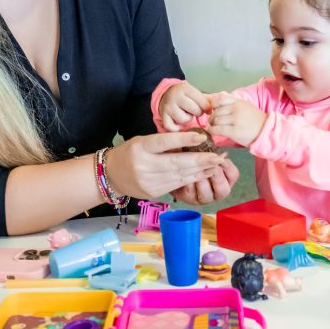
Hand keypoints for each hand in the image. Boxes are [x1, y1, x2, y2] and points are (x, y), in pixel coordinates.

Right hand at [103, 131, 226, 200]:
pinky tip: (204, 173)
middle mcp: (144, 165)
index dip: (184, 139)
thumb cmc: (130, 153)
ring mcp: (149, 181)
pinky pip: (177, 185)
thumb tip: (191, 141)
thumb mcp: (143, 141)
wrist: (111, 175)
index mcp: (140, 147)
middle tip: (218, 155)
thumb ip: (164, 143)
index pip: (164, 142)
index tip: (202, 136)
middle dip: (201, 160)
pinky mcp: (153, 192)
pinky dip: (193, 178)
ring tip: (216, 164)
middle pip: (176, 162)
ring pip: (180, 175)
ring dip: (201, 170)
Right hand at [157, 81, 211, 131]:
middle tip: (194, 112)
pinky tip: (179, 123)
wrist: (166, 95)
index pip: (203, 102)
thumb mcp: (195, 94)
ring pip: (185, 120)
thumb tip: (225, 96)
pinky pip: (173, 127)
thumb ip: (209, 98)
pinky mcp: (163, 117)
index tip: (207, 110)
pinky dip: (177, 128)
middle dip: (198, 113)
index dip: (207, 108)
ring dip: (188, 120)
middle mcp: (175, 96)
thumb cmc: (185, 97)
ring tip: (186, 115)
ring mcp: (168, 107)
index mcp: (186, 88)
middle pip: (195, 111)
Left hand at [171, 156, 239, 204]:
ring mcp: (202, 197)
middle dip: (217, 177)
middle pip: (224, 190)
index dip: (228, 166)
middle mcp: (216, 191)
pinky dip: (188, 183)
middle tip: (210, 167)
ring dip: (202, 182)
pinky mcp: (189, 199)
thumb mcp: (203, 151)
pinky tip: (184, 174)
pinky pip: (190, 193)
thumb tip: (217, 146)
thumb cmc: (193, 156)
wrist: (174, 166)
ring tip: (196, 171)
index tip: (220, 157)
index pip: (233, 175)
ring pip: (207, 195)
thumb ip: (211, 150)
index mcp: (225, 178)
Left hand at [208, 92, 266, 147]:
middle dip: (211, 117)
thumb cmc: (255, 119)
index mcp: (238, 102)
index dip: (213, 105)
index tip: (213, 110)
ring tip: (213, 126)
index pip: (219, 99)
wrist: (266, 130)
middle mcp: (236, 109)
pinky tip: (212, 131)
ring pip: (216, 120)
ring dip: (212, 124)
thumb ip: (233, 102)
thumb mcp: (245, 106)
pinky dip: (212, 130)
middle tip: (212, 121)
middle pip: (216, 111)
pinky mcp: (235, 131)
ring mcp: (236, 120)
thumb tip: (218, 97)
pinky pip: (218, 129)